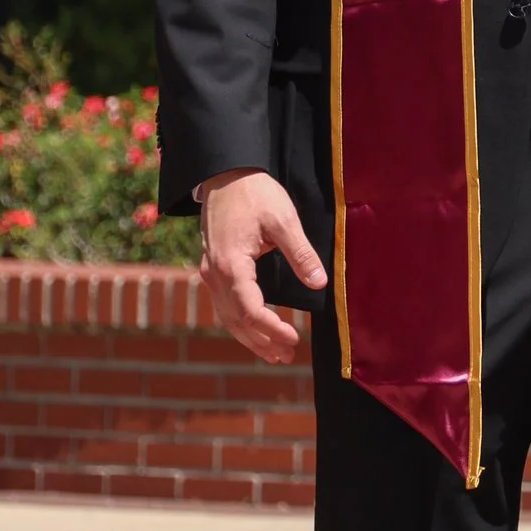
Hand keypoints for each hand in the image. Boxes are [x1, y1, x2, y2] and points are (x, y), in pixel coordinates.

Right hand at [198, 168, 326, 362]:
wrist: (225, 173)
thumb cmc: (255, 193)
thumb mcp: (283, 220)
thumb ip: (301, 253)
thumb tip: (320, 283)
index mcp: (230, 263)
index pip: (249, 308)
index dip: (271, 328)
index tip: (294, 338)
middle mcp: (214, 273)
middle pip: (235, 319)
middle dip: (261, 341)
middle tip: (288, 357)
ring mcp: (210, 272)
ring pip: (227, 316)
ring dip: (250, 337)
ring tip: (275, 354)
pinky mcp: (213, 268)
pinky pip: (224, 304)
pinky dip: (240, 322)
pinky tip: (256, 330)